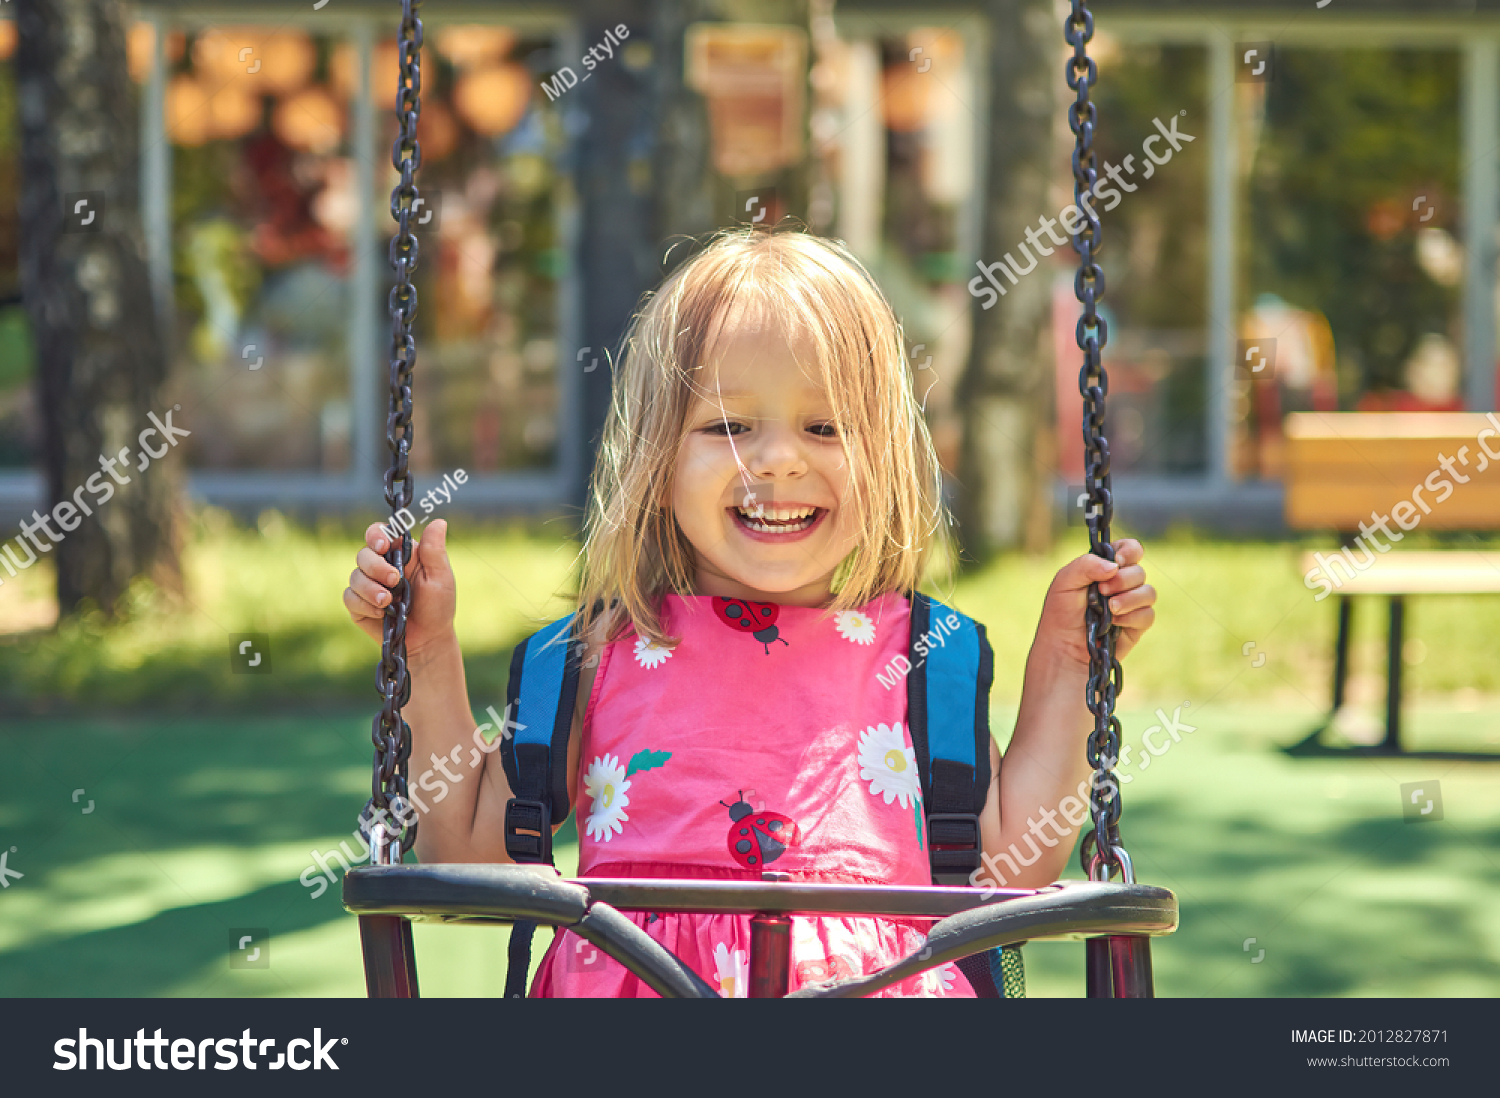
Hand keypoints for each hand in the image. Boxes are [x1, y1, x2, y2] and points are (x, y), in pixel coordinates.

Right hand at [344, 518, 457, 660]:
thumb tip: (439, 521)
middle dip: (376, 566)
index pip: (379, 534)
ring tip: (388, 602)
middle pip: (363, 554)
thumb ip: (435, 550)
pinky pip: (349, 597)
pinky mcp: (359, 605)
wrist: (428, 639)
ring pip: (354, 576)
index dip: (376, 535)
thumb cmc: (438, 606)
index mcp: (400, 553)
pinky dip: (364, 605)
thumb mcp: (440, 577)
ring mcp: (368, 585)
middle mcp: (381, 566)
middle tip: (394, 580)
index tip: (383, 545)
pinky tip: (382, 614)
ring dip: (370, 589)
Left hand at [1036, 538, 1155, 669]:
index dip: (1129, 551)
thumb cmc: (1062, 612)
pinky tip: (1114, 623)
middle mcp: (1122, 583)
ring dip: (1129, 599)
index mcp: (1106, 567)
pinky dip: (1132, 617)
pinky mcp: (1137, 624)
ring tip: (1110, 609)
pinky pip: (1148, 615)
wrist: (1063, 646)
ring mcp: (1131, 603)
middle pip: (1139, 571)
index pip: (1130, 550)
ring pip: (1149, 592)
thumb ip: (1086, 565)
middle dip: (1122, 580)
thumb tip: (1114, 566)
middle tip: (1102, 591)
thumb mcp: (1065, 582)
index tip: (1117, 561)